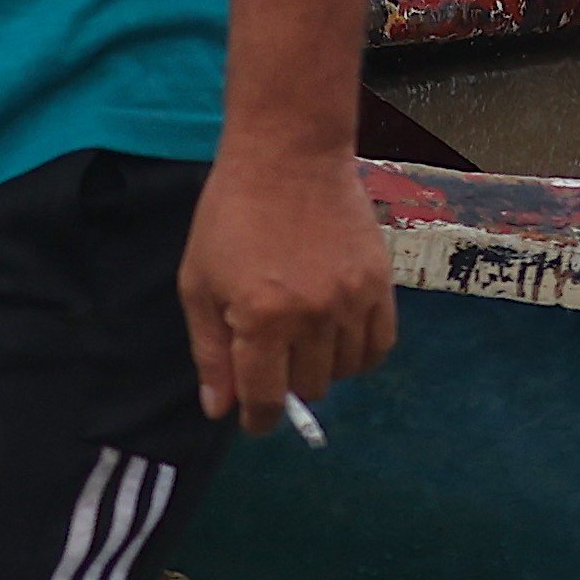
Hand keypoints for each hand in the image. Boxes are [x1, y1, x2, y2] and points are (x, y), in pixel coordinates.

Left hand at [185, 146, 394, 428]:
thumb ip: (210, 352)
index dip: (257, 418)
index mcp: (261, 319)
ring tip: (303, 345)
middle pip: (309, 388)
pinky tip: (339, 342)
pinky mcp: (380, 283)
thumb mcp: (198, 284)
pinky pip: (380, 344)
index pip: (265, 397)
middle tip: (272, 363)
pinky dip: (360, 355)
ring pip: (345, 371)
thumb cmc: (230, 217)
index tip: (253, 421)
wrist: (289, 157)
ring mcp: (353, 299)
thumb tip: (221, 409)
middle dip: (286, 387)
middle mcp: (313, 316)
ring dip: (321, 370)